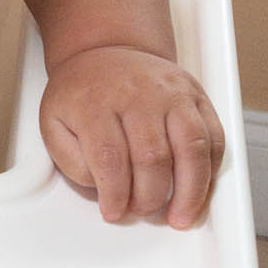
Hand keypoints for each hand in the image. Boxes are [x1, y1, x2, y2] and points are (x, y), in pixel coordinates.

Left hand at [39, 46, 224, 228]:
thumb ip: (69, 158)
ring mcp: (172, 93)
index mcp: (96, 102)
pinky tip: (200, 188)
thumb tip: (101, 187)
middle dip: (149, 197)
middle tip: (142, 211)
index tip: (113, 212)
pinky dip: (211, 168)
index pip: (109, 158)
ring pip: (192, 147)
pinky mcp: (196, 94)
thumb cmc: (81, 92)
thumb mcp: (53, 121)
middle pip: (152, 157)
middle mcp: (137, 95)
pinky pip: (214, 136)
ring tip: (181, 216)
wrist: (105, 51)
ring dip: (190, 190)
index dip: (114, 194)